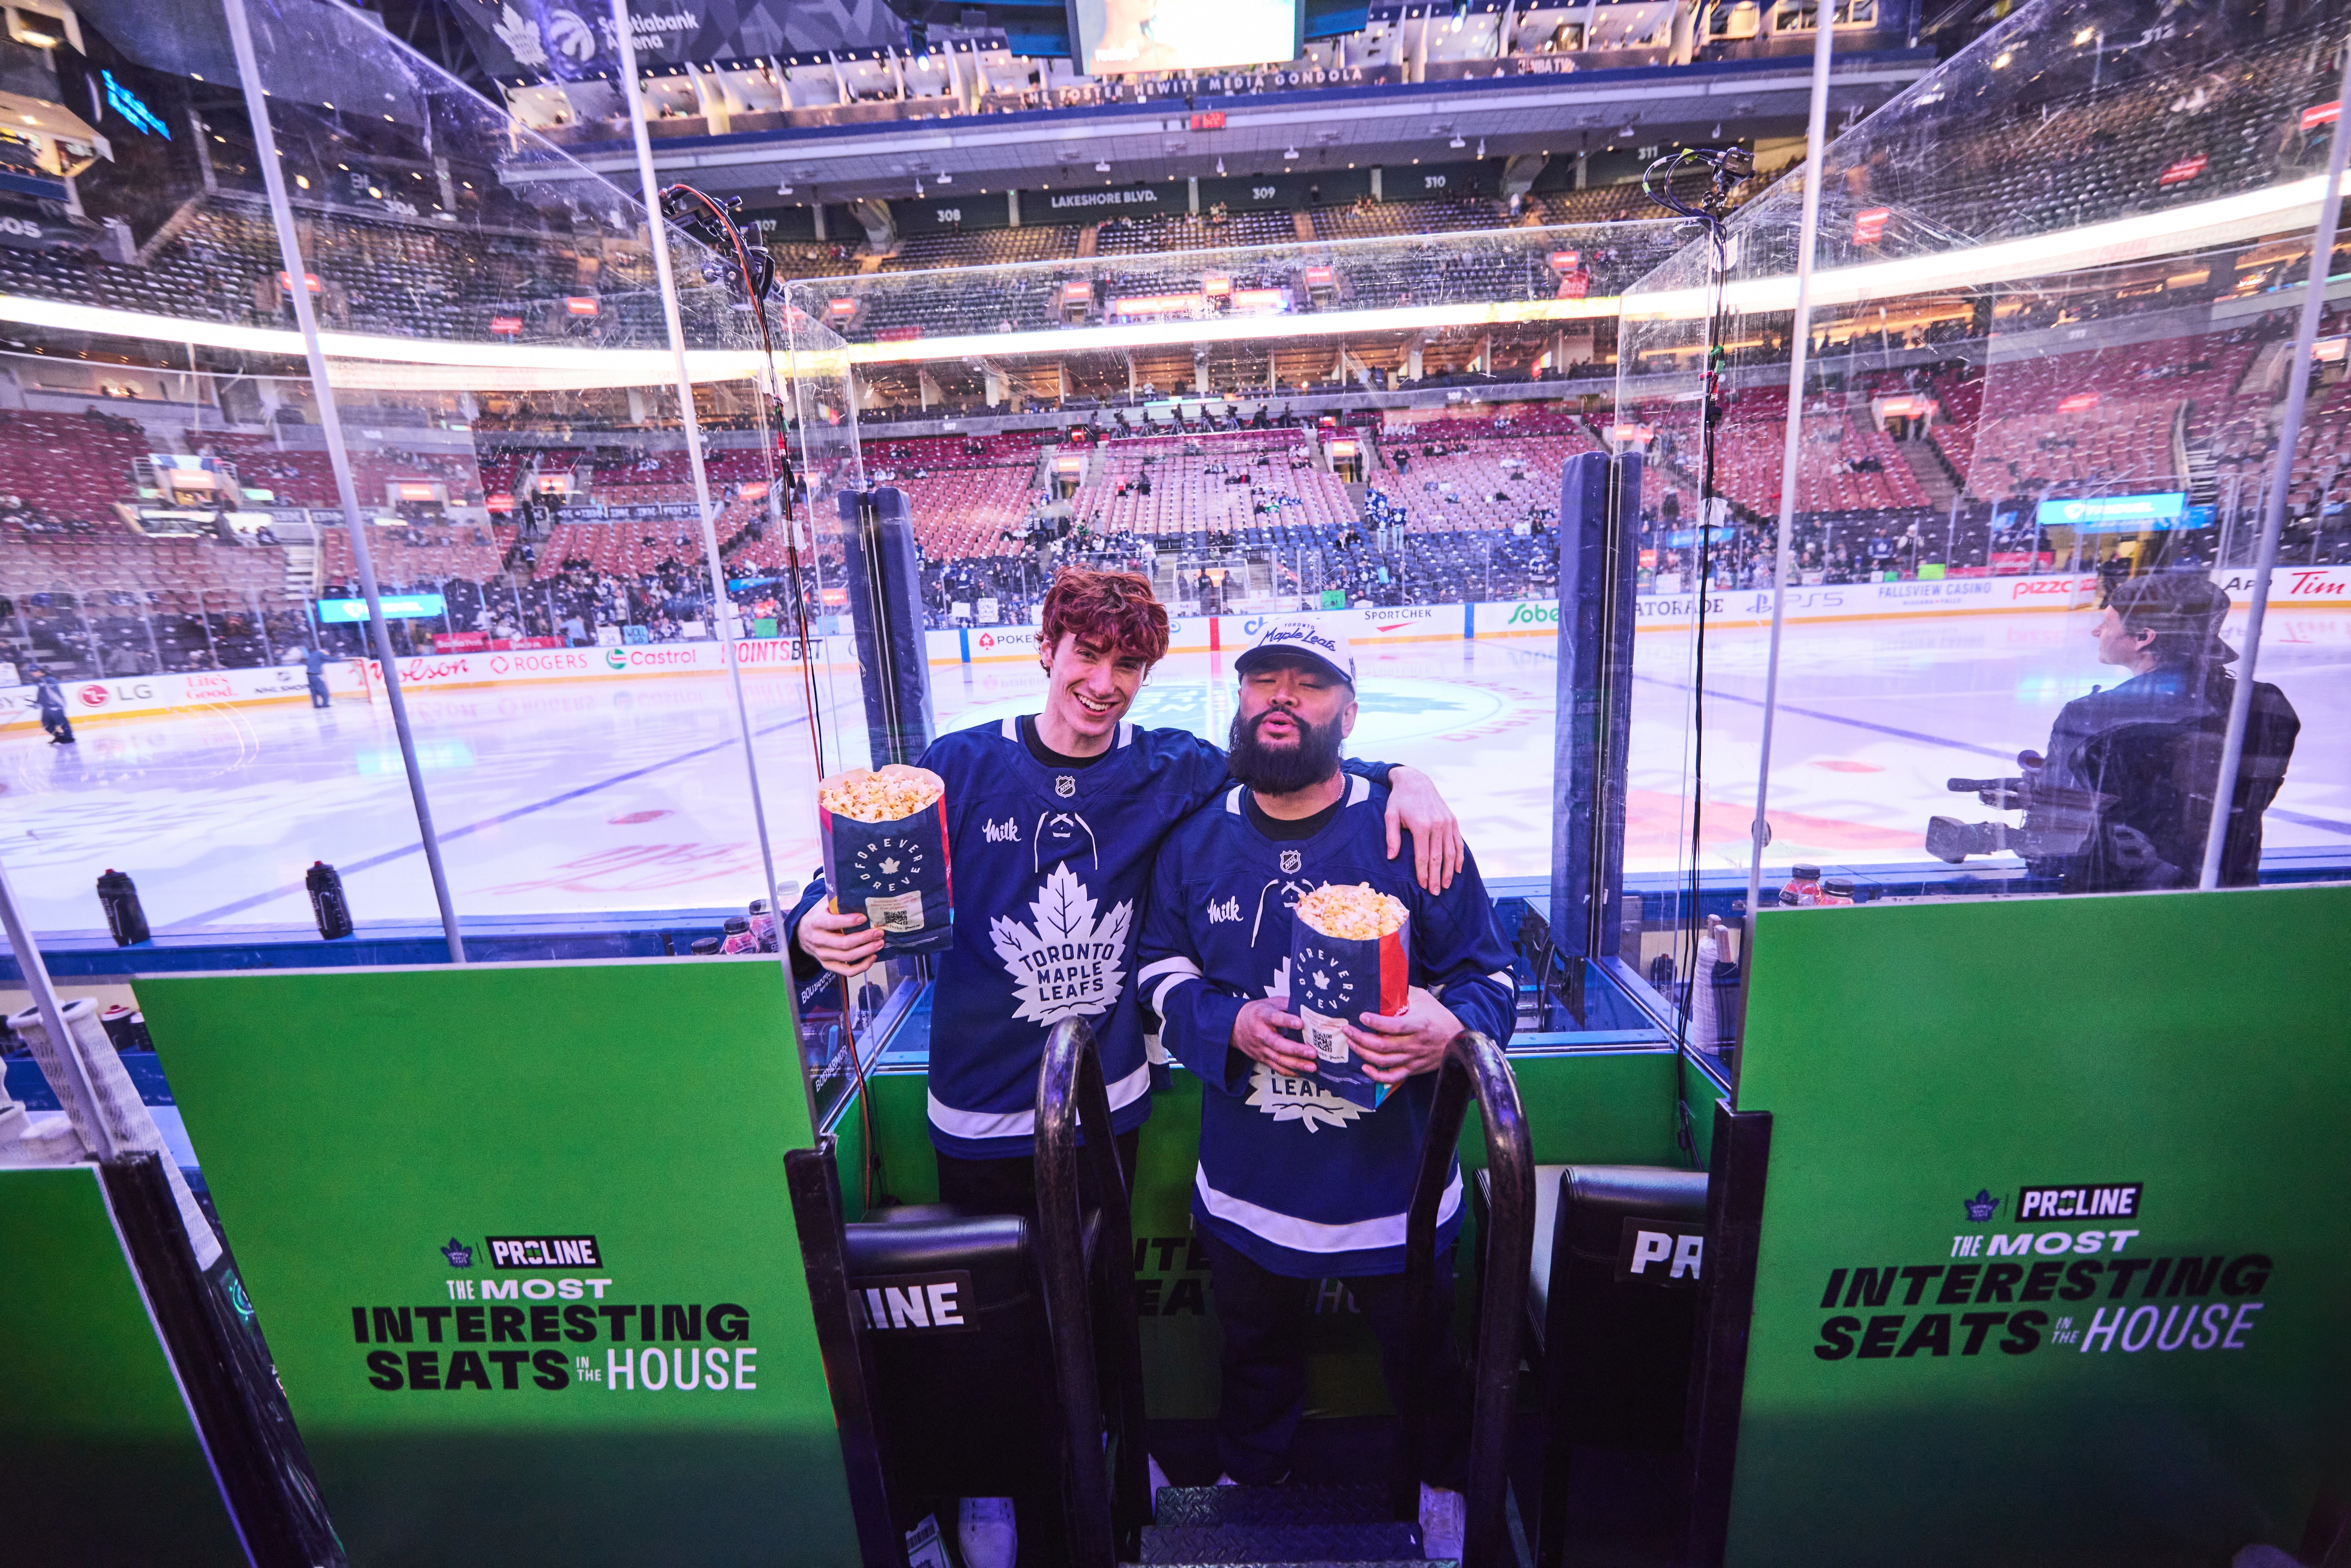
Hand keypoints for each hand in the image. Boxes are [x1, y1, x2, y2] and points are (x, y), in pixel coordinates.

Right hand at [797, 902, 883, 976]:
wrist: (801, 933)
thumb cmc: (818, 916)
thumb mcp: (823, 904)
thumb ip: (837, 899)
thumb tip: (857, 892)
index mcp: (815, 922)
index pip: (832, 923)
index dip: (848, 921)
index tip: (864, 918)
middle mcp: (817, 940)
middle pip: (842, 943)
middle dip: (864, 938)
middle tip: (878, 933)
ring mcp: (822, 955)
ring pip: (846, 958)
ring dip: (866, 951)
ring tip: (880, 943)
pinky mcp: (828, 965)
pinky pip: (846, 971)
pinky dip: (861, 967)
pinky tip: (872, 958)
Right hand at [1232, 997, 1315, 1077]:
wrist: (1235, 1026)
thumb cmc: (1258, 1013)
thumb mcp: (1271, 1003)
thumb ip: (1288, 1003)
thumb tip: (1308, 1006)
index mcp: (1263, 1016)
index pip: (1275, 1018)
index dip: (1287, 1020)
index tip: (1300, 1023)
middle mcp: (1261, 1034)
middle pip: (1278, 1044)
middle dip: (1296, 1049)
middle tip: (1312, 1052)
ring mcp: (1261, 1049)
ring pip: (1279, 1059)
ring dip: (1297, 1064)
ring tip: (1312, 1067)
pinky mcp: (1263, 1059)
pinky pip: (1277, 1068)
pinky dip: (1291, 1072)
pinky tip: (1304, 1073)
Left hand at [1344, 987, 1464, 1084]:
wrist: (1459, 1039)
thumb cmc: (1438, 1016)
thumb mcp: (1424, 999)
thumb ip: (1405, 993)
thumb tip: (1384, 983)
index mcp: (1419, 1025)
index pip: (1395, 1026)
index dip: (1377, 1023)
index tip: (1362, 1016)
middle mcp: (1415, 1044)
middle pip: (1384, 1046)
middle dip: (1361, 1038)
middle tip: (1347, 1030)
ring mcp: (1413, 1058)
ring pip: (1384, 1061)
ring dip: (1363, 1053)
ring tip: (1351, 1043)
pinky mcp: (1413, 1069)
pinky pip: (1393, 1077)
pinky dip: (1377, 1076)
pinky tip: (1365, 1067)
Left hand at [1383, 767, 1462, 894]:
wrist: (1416, 781)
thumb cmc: (1399, 800)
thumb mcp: (1390, 815)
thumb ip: (1391, 837)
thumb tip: (1391, 858)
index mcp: (1421, 825)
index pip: (1423, 856)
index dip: (1423, 873)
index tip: (1422, 887)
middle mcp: (1437, 825)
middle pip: (1438, 857)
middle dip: (1436, 877)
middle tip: (1435, 893)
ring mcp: (1447, 822)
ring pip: (1451, 852)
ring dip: (1449, 871)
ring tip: (1445, 885)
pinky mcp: (1453, 820)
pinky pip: (1458, 842)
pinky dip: (1459, 857)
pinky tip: (1457, 869)